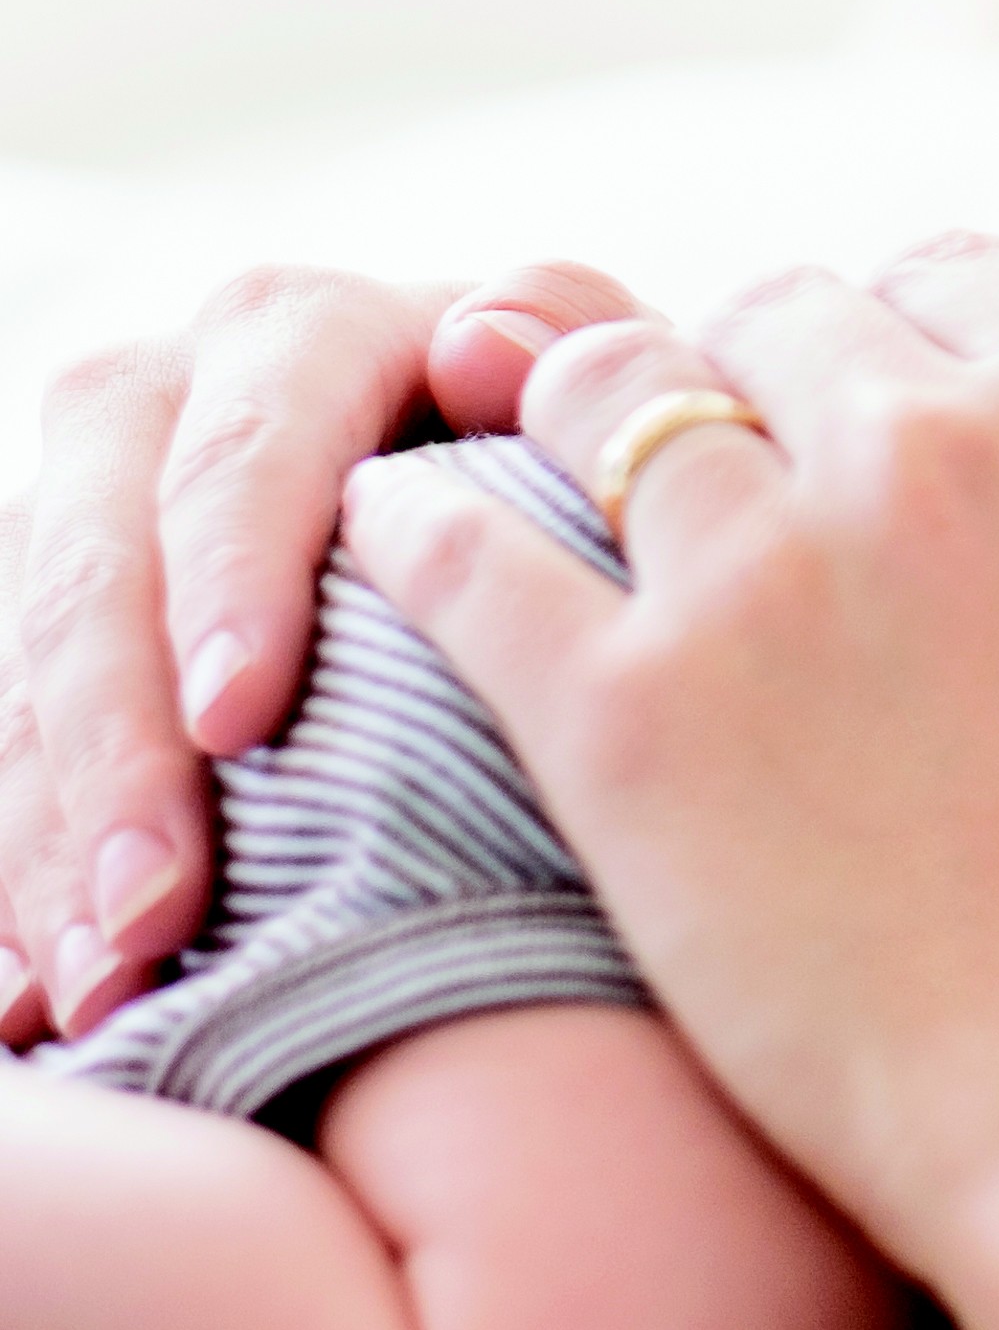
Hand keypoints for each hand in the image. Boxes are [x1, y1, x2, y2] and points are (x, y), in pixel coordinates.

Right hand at [0, 259, 638, 1043]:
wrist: (555, 529)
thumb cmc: (605, 470)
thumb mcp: (609, 407)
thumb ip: (582, 353)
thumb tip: (485, 339)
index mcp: (311, 336)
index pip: (246, 443)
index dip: (231, 572)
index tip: (240, 718)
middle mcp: (174, 406)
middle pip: (101, 566)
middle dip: (117, 747)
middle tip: (158, 913)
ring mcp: (96, 516)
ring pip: (33, 672)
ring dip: (58, 838)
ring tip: (107, 988)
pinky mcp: (60, 629)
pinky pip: (15, 749)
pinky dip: (33, 870)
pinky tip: (46, 994)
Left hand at [337, 238, 998, 1276]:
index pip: (954, 271)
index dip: (919, 336)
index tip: (892, 414)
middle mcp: (926, 447)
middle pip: (777, 312)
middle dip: (761, 368)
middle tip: (738, 458)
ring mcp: (759, 573)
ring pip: (605, 391)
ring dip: (585, 412)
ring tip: (556, 472)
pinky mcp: (624, 714)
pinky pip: (464, 551)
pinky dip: (420, 521)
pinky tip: (402, 527)